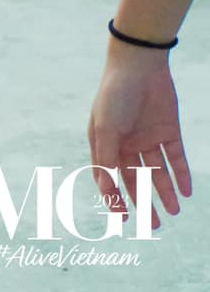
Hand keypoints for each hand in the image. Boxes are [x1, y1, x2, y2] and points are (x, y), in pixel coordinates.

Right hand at [90, 45, 190, 229]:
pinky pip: (176, 158)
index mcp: (106, 144)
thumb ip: (105, 157)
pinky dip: (181, 175)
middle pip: (136, 179)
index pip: (110, 177)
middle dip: (144, 202)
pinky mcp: (169, 132)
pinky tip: (185, 192)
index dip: (115, 198)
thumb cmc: (114, 96)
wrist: (140, 67)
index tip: (122, 219)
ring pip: (159, 172)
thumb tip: (105, 188)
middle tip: (153, 224)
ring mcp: (149, 139)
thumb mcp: (106, 128)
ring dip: (165, 192)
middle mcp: (127, 144)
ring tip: (173, 212)